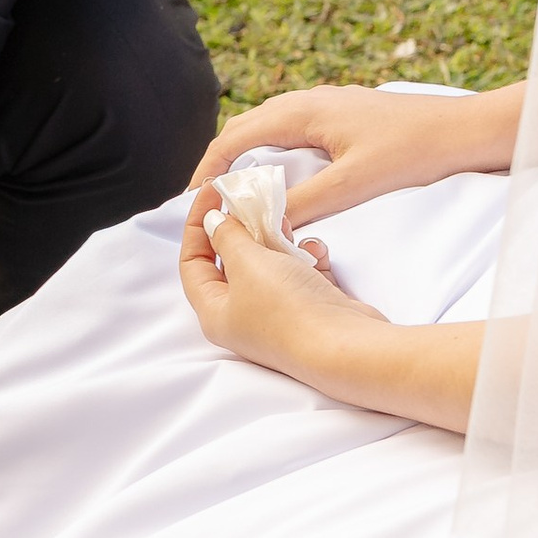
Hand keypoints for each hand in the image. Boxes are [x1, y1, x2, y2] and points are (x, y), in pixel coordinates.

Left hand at [180, 179, 363, 381]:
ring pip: (268, 265)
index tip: (213, 191)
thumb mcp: (247, 263)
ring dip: (276, 240)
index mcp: (214, 312)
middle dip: (242, 229)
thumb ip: (228, 237)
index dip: (198, 224)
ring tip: (285, 220)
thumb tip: (213, 222)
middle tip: (253, 201)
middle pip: (231, 262)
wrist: (345, 345)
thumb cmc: (287, 308)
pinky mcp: (309, 308)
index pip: (192, 262)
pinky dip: (306, 257)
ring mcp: (277, 313)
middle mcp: (242, 316)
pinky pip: (300, 274)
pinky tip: (315, 250)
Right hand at [197, 78, 520, 228]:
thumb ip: (305, 202)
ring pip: (272, 129)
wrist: (466, 130)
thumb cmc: (415, 151)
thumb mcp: (354, 184)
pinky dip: (277, 154)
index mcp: (304, 111)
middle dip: (223, 162)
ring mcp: (329, 106)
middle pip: (248, 128)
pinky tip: (287, 180)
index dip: (209, 167)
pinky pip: (295, 132)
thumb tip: (262, 221)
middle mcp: (310, 102)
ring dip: (250, 157)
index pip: (236, 136)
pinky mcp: (346, 117)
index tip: (194, 198)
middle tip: (209, 199)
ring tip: (239, 193)